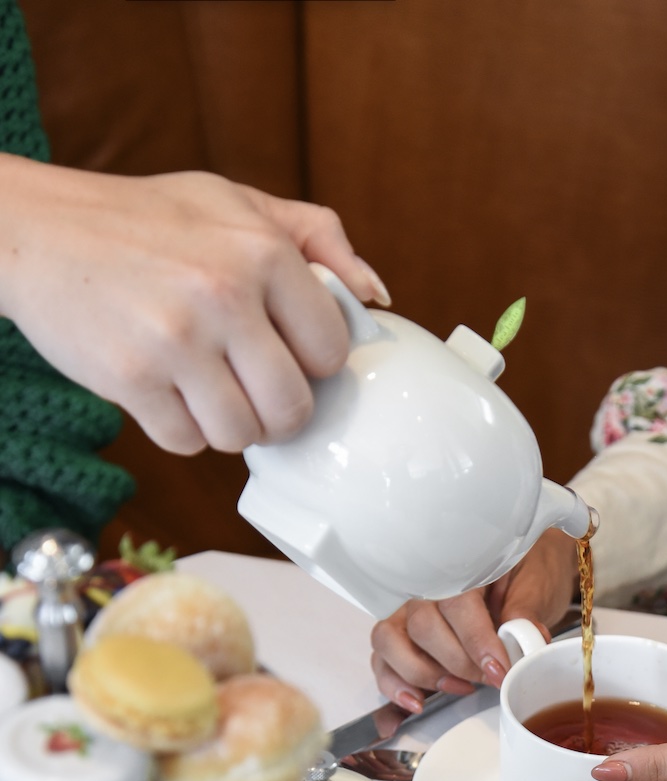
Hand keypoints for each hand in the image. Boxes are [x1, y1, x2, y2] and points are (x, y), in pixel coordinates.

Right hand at [0, 156, 389, 454]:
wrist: (38, 230)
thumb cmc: (144, 219)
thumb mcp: (234, 200)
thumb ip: (316, 236)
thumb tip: (376, 295)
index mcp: (261, 250)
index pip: (331, 351)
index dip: (311, 362)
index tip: (286, 353)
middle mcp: (224, 295)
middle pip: (293, 409)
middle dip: (276, 411)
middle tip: (252, 390)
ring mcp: (176, 341)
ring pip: (242, 435)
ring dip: (228, 424)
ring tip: (204, 386)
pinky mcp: (133, 380)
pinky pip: (187, 443)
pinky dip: (180, 428)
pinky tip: (164, 389)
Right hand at [369, 527, 577, 709]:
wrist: (522, 573)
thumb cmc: (524, 574)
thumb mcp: (535, 584)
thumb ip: (525, 610)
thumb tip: (525, 640)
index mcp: (459, 567)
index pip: (456, 605)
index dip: (476, 642)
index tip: (498, 670)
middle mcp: (424, 587)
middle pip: (422, 627)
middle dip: (458, 663)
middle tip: (490, 678)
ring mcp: (406, 612)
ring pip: (390, 642)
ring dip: (423, 674)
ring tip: (458, 687)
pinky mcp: (400, 638)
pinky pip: (382, 661)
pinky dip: (393, 686)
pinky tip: (415, 703)